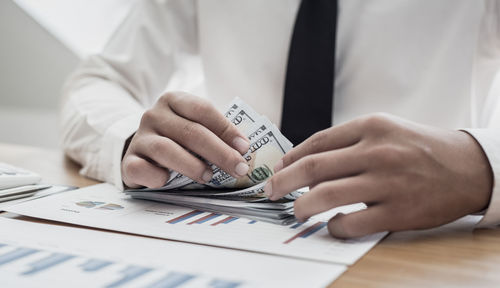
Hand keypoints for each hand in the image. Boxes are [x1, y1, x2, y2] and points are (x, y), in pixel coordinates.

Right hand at [122, 92, 249, 187]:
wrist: (140, 151)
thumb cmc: (177, 140)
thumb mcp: (193, 128)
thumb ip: (213, 133)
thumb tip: (244, 150)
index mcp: (174, 100)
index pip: (202, 109)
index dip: (226, 128)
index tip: (244, 147)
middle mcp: (154, 115)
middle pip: (190, 132)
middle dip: (219, 152)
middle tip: (238, 168)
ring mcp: (140, 138)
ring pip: (167, 150)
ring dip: (192, 165)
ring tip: (209, 177)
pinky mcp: (128, 161)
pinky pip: (142, 169)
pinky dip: (158, 177)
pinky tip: (168, 181)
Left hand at [265, 114, 492, 237]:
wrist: (467, 167)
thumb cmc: (419, 148)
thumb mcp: (385, 130)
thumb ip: (347, 141)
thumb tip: (305, 159)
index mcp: (370, 127)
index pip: (317, 142)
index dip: (290, 159)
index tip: (277, 170)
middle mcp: (376, 152)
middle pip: (313, 168)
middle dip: (282, 182)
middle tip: (269, 191)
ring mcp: (386, 183)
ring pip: (326, 195)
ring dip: (301, 206)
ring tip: (295, 211)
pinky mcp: (398, 211)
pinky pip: (352, 223)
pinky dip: (334, 226)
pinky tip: (333, 224)